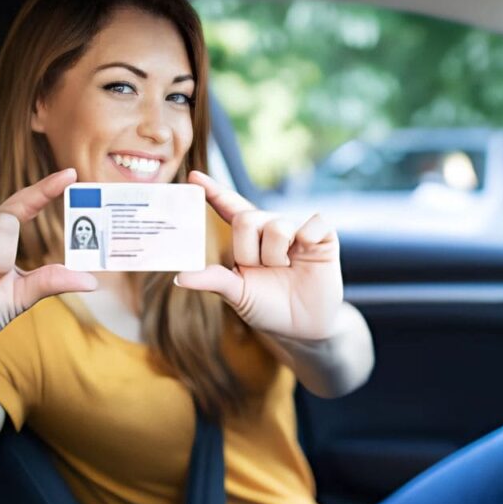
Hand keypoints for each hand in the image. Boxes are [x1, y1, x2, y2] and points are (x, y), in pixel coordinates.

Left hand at [174, 171, 342, 339]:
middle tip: (264, 271)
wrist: (303, 327)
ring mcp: (297, 230)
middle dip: (251, 253)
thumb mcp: (238, 295)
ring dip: (276, 256)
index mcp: (247, 239)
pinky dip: (308, 236)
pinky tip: (307, 251)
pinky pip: (314, 222)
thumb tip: (179, 277)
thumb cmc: (268, 307)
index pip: (229, 207)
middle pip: (247, 219)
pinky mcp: (323, 236)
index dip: (214, 191)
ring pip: (276, 226)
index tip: (194, 176)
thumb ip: (214, 280)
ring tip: (286, 270)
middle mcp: (270, 228)